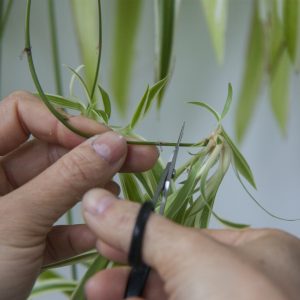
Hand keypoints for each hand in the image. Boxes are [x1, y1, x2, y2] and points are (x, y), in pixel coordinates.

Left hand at [0, 91, 157, 299]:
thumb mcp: (17, 220)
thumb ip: (67, 179)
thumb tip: (114, 144)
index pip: (23, 114)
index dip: (62, 122)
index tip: (102, 141)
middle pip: (52, 151)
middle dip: (96, 154)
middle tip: (139, 155)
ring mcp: (15, 212)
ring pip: (61, 188)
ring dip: (93, 192)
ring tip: (117, 198)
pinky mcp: (27, 243)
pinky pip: (59, 227)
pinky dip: (82, 230)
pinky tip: (100, 235)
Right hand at [82, 189, 299, 299]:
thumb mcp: (190, 255)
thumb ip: (142, 229)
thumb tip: (95, 199)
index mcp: (260, 250)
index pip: (189, 235)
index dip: (144, 234)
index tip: (107, 232)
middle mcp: (250, 281)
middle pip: (177, 266)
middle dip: (132, 266)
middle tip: (98, 264)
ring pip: (172, 294)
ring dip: (130, 292)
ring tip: (96, 291)